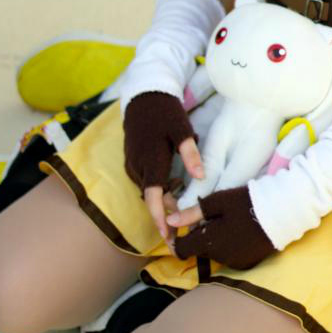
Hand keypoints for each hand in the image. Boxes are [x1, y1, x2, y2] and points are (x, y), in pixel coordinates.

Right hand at [123, 92, 204, 239]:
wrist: (143, 96)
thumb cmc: (166, 112)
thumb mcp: (182, 129)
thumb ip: (190, 153)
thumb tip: (200, 177)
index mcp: (151, 160)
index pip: (153, 197)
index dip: (160, 218)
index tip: (167, 236)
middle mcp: (138, 166)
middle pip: (151, 198)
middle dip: (165, 215)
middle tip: (182, 229)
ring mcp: (132, 164)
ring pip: (147, 191)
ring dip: (162, 200)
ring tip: (181, 208)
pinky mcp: (131, 160)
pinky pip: (144, 181)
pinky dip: (156, 188)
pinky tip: (171, 185)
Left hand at [167, 186, 276, 270]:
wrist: (281, 213)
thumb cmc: (246, 203)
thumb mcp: (217, 202)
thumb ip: (192, 213)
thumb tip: (169, 221)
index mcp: (209, 242)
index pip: (180, 250)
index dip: (175, 240)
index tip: (178, 228)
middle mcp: (219, 258)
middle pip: (198, 250)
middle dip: (198, 236)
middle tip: (208, 217)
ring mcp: (234, 263)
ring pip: (214, 253)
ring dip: (214, 241)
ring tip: (227, 222)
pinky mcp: (247, 264)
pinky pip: (229, 256)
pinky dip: (229, 246)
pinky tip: (238, 232)